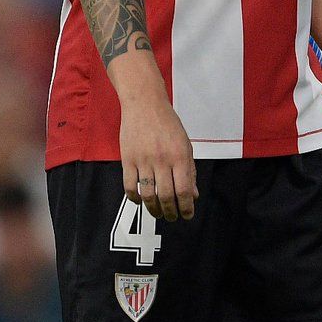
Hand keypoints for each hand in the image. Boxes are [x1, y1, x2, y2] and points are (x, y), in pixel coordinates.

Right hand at [118, 74, 196, 221]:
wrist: (144, 104)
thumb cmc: (167, 124)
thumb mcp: (185, 145)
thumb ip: (190, 171)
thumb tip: (193, 195)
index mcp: (180, 155)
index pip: (184, 190)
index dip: (186, 207)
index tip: (187, 215)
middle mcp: (162, 159)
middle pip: (166, 196)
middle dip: (170, 212)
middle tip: (171, 217)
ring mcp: (143, 160)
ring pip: (148, 194)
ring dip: (153, 209)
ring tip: (157, 212)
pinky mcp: (128, 159)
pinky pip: (129, 186)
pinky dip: (134, 198)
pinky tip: (139, 200)